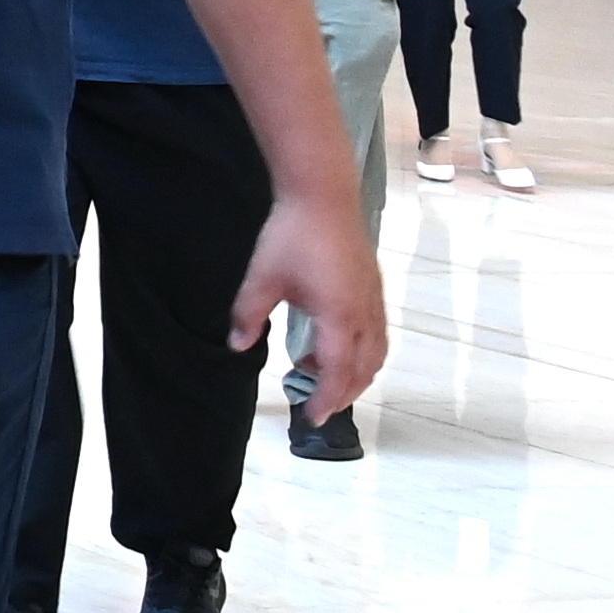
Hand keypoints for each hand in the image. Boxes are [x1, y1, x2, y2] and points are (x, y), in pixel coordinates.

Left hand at [237, 191, 386, 409]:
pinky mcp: (373, 288)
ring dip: (355, 373)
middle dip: (343, 393)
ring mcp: (373, 301)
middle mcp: (364, 315)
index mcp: (339, 317)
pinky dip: (363, 352)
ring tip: (324, 376)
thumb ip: (248, 315)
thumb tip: (236, 345)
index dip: (326, 399)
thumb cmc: (291, 235)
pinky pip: (377, 334)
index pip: (338, 372)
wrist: (323, 195)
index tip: (311, 417)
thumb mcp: (262, 277)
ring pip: (375, 353)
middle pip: (363, 369)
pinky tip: (337, 345)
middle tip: (318, 406)